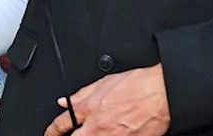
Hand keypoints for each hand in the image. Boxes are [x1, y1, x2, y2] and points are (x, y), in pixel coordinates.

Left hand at [45, 64, 169, 135]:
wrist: (162, 93)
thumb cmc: (137, 85)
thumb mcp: (102, 83)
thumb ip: (80, 95)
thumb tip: (64, 102)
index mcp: (89, 109)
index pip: (61, 124)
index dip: (52, 132)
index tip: (50, 134)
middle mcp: (98, 127)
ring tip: (95, 134)